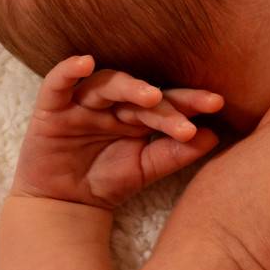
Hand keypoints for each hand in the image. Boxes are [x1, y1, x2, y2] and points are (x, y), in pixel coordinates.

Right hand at [8, 55, 223, 210]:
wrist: (64, 207)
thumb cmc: (107, 182)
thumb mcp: (146, 169)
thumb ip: (175, 153)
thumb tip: (213, 136)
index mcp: (138, 115)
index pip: (168, 103)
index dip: (190, 102)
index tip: (217, 103)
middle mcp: (113, 104)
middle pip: (142, 94)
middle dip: (168, 102)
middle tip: (194, 109)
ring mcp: (82, 104)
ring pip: (107, 85)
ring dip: (130, 86)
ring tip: (152, 96)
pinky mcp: (51, 109)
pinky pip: (57, 83)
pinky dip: (69, 71)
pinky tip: (85, 63)